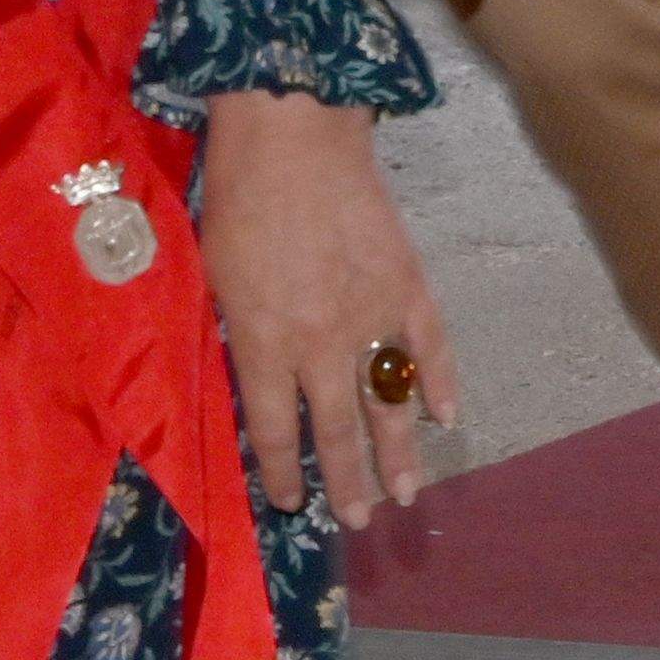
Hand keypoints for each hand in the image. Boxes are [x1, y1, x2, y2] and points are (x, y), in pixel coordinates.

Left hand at [193, 92, 455, 529]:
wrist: (294, 139)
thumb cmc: (237, 203)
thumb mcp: (213, 280)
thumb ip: (237, 336)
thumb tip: (251, 380)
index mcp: (265, 344)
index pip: (276, 432)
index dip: (281, 474)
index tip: (290, 503)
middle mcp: (321, 345)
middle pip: (337, 431)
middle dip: (346, 482)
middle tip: (356, 520)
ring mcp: (372, 316)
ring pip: (388, 403)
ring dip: (398, 455)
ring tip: (405, 495)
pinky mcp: (407, 285)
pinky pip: (429, 347)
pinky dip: (442, 382)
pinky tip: (447, 415)